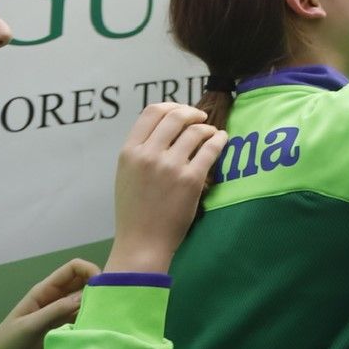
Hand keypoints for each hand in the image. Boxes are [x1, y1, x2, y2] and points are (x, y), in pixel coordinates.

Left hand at [0, 258, 98, 348]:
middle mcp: (54, 298)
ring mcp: (58, 313)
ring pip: (83, 300)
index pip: (73, 268)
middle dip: (96, 287)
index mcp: (44, 291)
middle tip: (110, 303)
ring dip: (94, 305)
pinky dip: (89, 319)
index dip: (90, 270)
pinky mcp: (61, 328)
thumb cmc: (7, 343)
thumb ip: (56, 310)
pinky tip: (97, 327)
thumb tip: (86, 296)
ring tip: (107, 316)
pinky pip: (80, 317)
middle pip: (81, 282)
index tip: (103, 286)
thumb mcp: (30, 326)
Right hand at [103, 103, 226, 274]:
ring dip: (207, 128)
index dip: (171, 106)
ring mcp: (170, 166)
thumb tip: (165, 127)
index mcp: (129, 152)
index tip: (182, 111)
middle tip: (201, 119)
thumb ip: (141, 150)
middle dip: (192, 112)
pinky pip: (211, 149)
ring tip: (211, 133)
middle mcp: (148, 155)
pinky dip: (219, 140)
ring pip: (196, 130)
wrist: (142, 243)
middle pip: (176, 115)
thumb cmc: (134, 211)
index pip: (151, 112)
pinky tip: (221, 140)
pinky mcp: (191, 179)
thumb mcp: (126, 174)